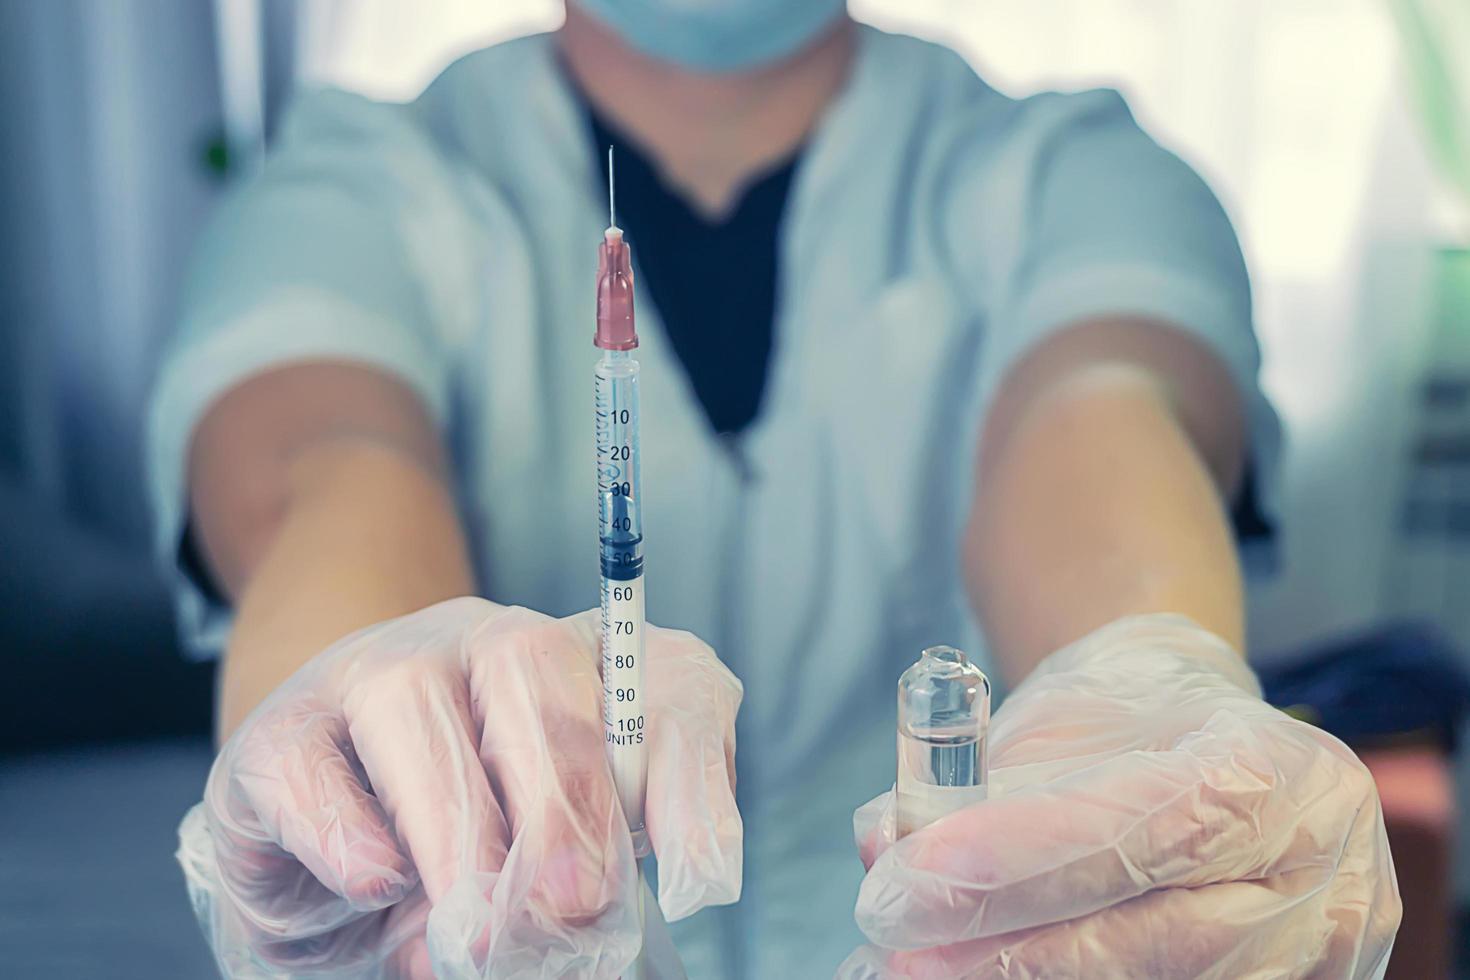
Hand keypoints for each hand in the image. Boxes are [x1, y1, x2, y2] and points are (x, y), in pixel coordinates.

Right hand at [177, 598, 741, 977]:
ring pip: (413, 704)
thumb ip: (619, 852)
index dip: (690, 763)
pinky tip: (379, 883)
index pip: (663, 678)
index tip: (696, 875)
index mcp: (579, 669)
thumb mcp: (565, 854)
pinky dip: (350, 832)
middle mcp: (478, 644)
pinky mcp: (277, 737)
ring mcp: (370, 673)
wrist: (318, 843)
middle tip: (573, 906)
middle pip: (532, 665)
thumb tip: (656, 890)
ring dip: (459, 830)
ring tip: (478, 930)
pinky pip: (310, 767)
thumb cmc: (469, 845)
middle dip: (563, 795)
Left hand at [841, 614, 1399, 978]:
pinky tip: (980, 974)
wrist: (1208, 739)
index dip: (1018, 862)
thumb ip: (974, 781)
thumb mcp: (1051, 722)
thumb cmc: (1129, 724)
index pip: (1142, 829)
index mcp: (1278, 770)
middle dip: (1013, 951)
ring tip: (921, 969)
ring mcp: (1319, 953)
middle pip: (1158, 938)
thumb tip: (883, 842)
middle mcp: (1320, 875)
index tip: (909, 879)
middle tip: (900, 949)